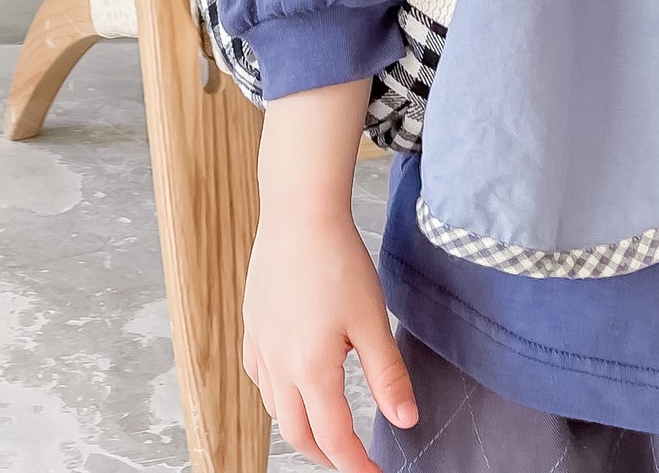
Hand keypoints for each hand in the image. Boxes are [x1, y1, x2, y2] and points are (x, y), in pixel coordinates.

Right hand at [241, 206, 417, 471]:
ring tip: (325, 429)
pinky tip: (291, 383)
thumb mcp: (372, 320)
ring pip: (274, 408)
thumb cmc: (337, 260)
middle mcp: (277, 363)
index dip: (356, 465)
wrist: (298, 212)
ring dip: (300, 429)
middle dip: (326, 456)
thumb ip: (388, 375)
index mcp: (310, 368)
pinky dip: (277, 395)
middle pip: (298, 433)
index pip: (333, 438)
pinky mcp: (252, 323)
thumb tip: (406, 420)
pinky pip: (259, 376)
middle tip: (352, 461)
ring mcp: (260, 343)